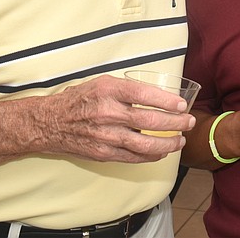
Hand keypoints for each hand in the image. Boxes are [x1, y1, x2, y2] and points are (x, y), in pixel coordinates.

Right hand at [38, 75, 195, 163]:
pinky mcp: (104, 153)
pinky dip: (151, 155)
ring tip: (180, 140)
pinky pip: (133, 157)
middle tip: (188, 122)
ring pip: (144, 143)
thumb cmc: (81, 99)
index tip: (181, 104)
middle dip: (174, 123)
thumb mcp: (103, 83)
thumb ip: (128, 89)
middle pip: (149, 120)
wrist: (51, 122)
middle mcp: (108, 113)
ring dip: (167, 143)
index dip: (166, 101)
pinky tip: (162, 152)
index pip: (144, 95)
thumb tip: (159, 96)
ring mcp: (106, 136)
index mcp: (108, 91)